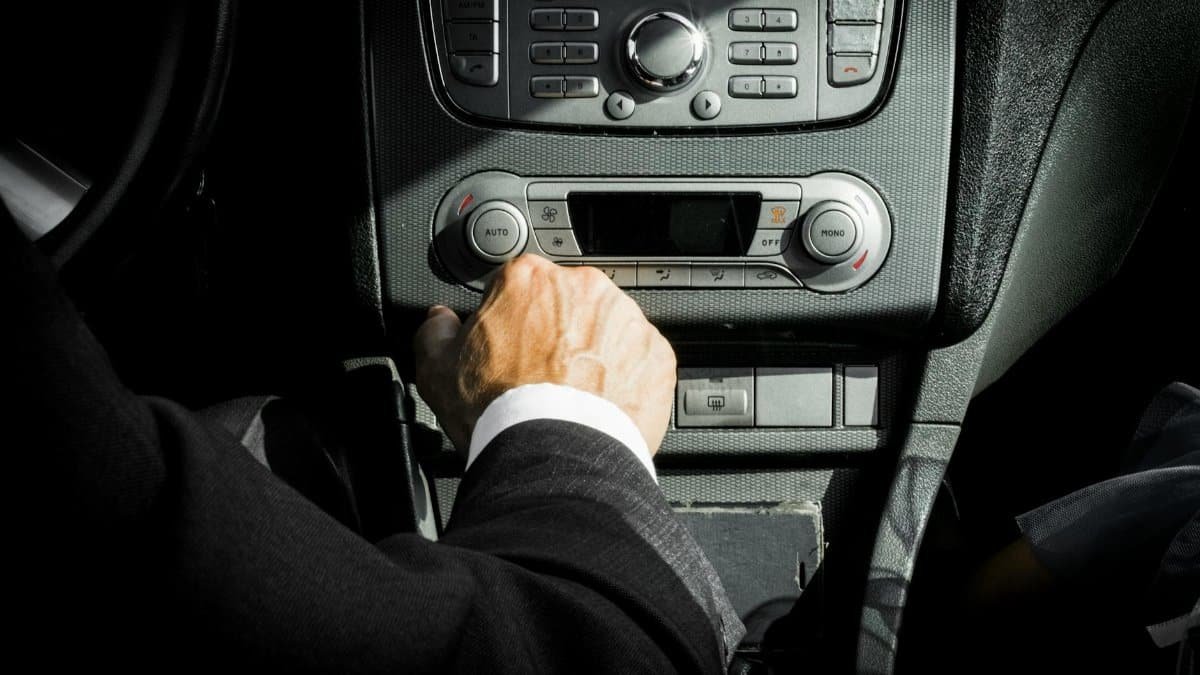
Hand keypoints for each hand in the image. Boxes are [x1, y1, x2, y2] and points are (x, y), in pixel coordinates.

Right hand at [414, 255, 675, 455]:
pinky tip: (602, 404)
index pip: (518, 284)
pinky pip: (639, 359)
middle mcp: (584, 288)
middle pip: (568, 302)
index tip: (508, 344)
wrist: (556, 453)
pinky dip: (625, 377)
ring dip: (594, 351)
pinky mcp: (657, 355)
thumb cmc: (500, 409)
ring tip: (572, 394)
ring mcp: (626, 320)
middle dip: (556, 331)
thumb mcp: (438, 369)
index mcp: (529, 279)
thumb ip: (435, 333)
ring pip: (607, 328)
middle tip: (540, 374)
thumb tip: (439, 321)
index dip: (509, 317)